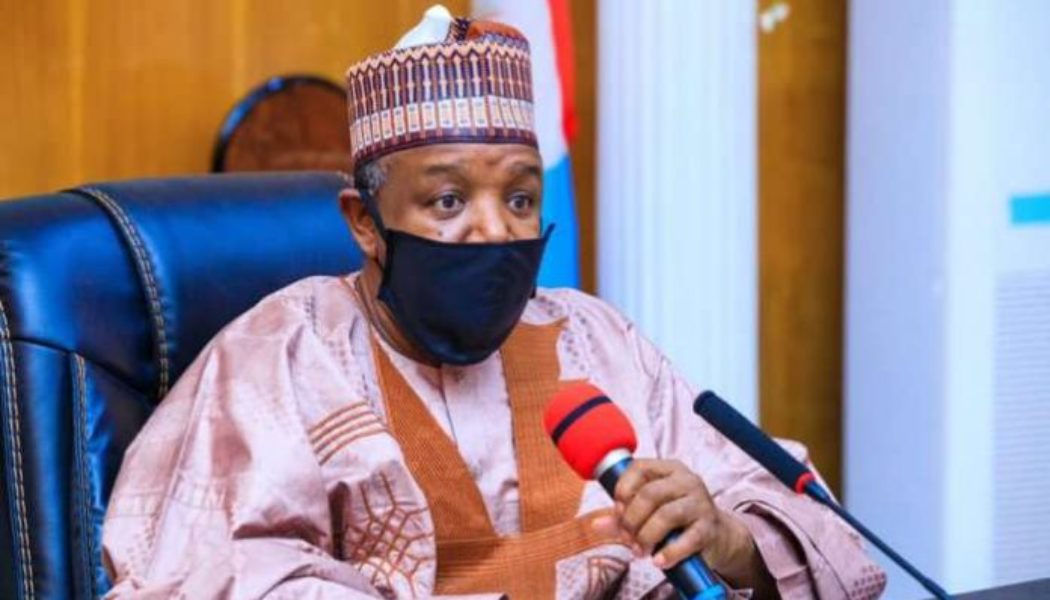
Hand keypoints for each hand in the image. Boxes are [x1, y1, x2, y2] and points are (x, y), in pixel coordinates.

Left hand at [592, 459, 772, 591]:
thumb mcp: (650, 512)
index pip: (640, 468)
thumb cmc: (677, 520)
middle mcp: (687, 481)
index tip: (617, 510)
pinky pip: (687, 539)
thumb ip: (623, 516)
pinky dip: (669, 552)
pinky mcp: (710, 528)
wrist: (718, 536)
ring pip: (667, 515)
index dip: (623, 489)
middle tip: (627, 539)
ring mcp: (701, 503)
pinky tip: (658, 561)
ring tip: (640, 551)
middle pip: (650, 494)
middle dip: (632, 519)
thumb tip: (596, 525)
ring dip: (646, 536)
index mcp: (670, 469)